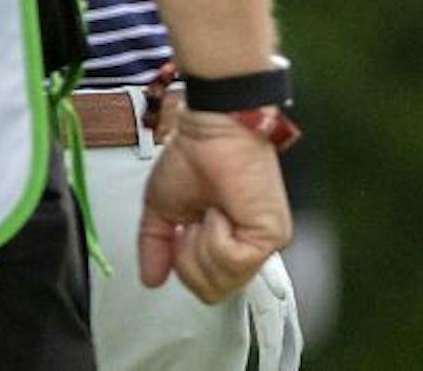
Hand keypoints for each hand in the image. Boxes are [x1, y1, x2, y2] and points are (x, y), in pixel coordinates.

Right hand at [138, 110, 292, 302]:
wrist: (211, 130)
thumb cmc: (194, 156)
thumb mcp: (162, 210)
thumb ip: (155, 247)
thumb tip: (152, 278)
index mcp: (226, 241)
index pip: (208, 288)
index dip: (184, 265)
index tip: (183, 229)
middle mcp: (247, 245)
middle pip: (213, 292)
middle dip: (189, 258)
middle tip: (195, 221)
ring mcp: (262, 243)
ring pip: (222, 281)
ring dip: (201, 244)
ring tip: (209, 211)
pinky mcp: (271, 235)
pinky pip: (233, 261)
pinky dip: (216, 235)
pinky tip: (220, 211)